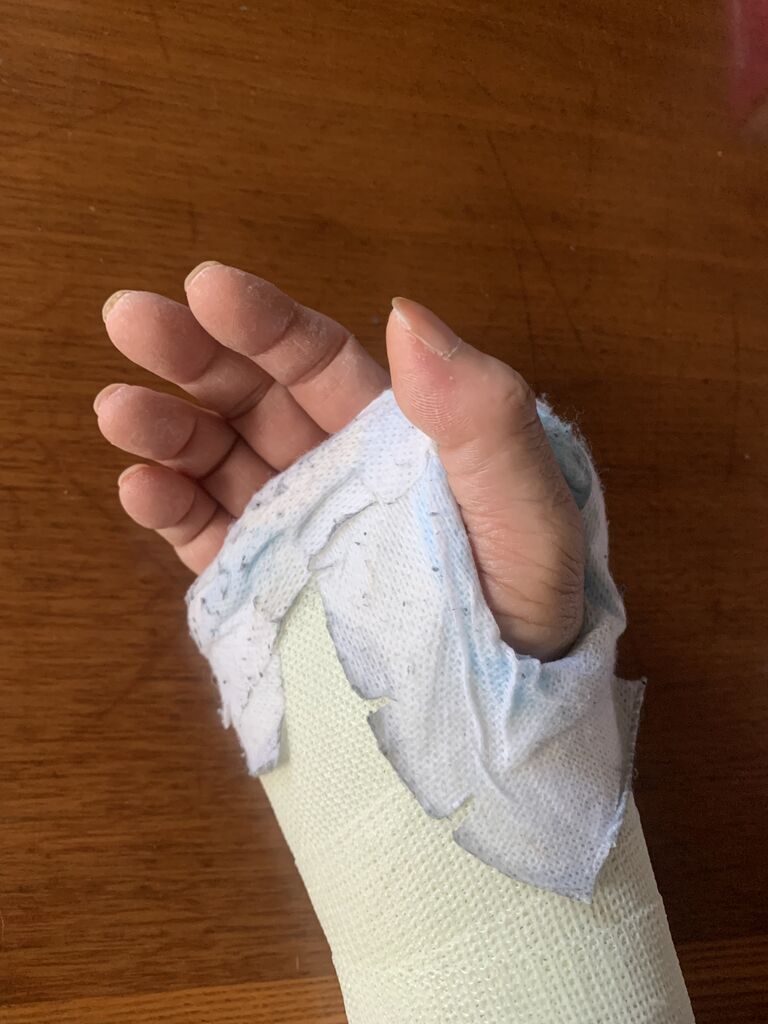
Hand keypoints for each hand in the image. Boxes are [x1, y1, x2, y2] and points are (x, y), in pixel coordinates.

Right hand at [96, 262, 583, 659]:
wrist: (497, 732)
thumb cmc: (526, 615)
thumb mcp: (528, 512)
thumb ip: (482, 418)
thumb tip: (405, 316)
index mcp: (399, 439)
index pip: (323, 365)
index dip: (266, 324)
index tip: (207, 286)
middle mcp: (341, 475)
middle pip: (255, 401)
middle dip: (195, 357)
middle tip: (128, 316)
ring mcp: (299, 535)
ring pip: (220, 465)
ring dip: (168, 431)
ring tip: (119, 411)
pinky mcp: (269, 595)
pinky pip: (211, 542)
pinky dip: (171, 511)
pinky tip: (141, 488)